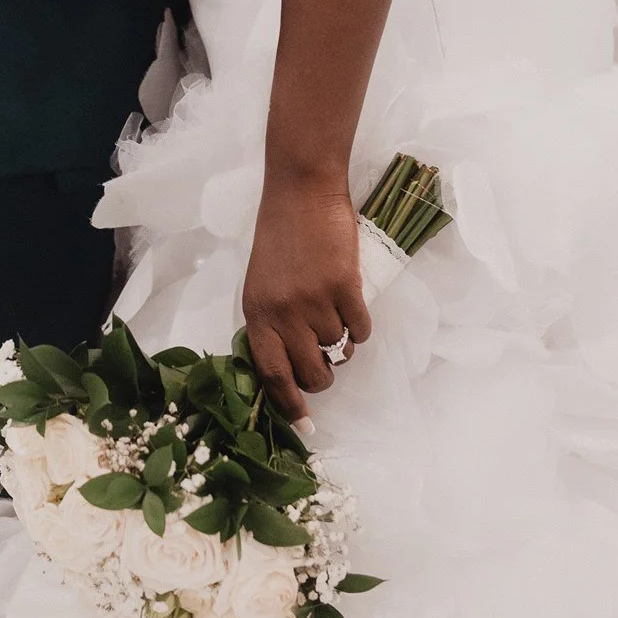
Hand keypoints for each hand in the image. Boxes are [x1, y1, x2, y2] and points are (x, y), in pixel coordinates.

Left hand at [242, 181, 368, 426]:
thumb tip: (293, 367)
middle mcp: (283, 313)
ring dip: (343, 343)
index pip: (272, 375)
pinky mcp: (346, 287)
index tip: (305, 427)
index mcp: (257, 312)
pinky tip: (352, 302)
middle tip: (327, 356)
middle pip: (311, 373)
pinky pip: (361, 330)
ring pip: (339, 352)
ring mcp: (315, 301)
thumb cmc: (281, 234)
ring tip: (337, 314)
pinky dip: (361, 325)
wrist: (302, 189)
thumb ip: (273, 322)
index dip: (289, 406)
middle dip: (324, 375)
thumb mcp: (262, 282)